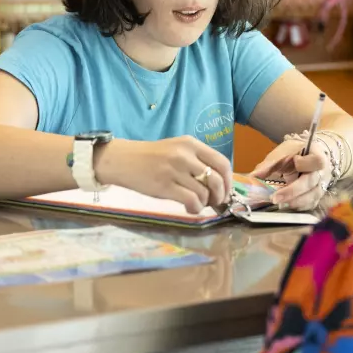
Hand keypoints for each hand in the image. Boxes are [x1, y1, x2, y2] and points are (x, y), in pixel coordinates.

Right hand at [95, 137, 232, 213]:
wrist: (123, 160)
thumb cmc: (152, 157)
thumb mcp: (177, 149)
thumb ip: (197, 160)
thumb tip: (219, 184)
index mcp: (191, 144)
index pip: (222, 162)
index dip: (229, 181)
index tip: (226, 191)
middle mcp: (185, 155)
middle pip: (217, 179)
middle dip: (220, 195)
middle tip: (215, 202)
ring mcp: (175, 170)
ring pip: (204, 192)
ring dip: (205, 203)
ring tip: (198, 204)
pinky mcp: (165, 186)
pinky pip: (191, 201)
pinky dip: (195, 208)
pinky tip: (189, 208)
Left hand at [251, 138, 331, 211]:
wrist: (310, 156)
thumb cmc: (296, 152)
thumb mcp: (283, 152)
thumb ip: (270, 164)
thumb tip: (252, 177)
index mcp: (316, 154)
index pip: (317, 160)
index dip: (306, 163)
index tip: (295, 162)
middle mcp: (322, 171)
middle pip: (311, 182)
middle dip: (293, 191)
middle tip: (275, 198)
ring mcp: (321, 185)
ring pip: (312, 196)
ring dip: (295, 202)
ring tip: (279, 203)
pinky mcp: (317, 196)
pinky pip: (311, 204)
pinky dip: (298, 206)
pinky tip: (287, 206)